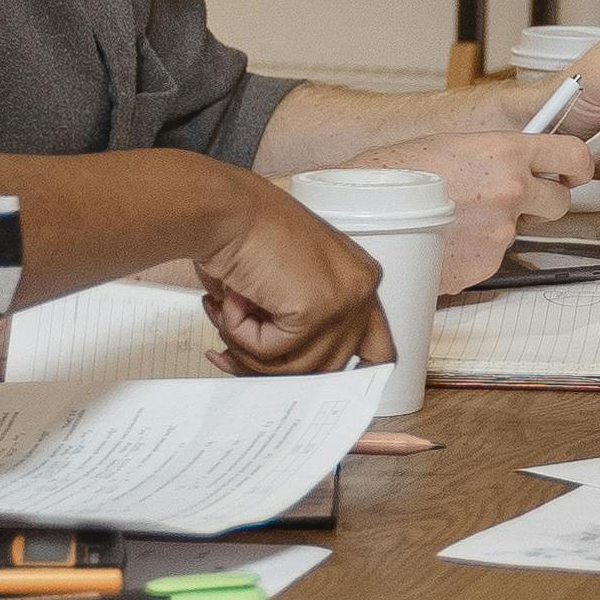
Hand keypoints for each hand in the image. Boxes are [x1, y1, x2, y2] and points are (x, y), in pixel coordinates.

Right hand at [191, 169, 392, 374]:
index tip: (318, 390)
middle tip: (230, 350)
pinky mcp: (318, 309)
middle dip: (271, 366)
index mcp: (358, 278)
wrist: (224, 209)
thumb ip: (292, 330)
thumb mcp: (280, 288)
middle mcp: (360, 287)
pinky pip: (272, 353)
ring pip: (297, 367)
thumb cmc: (242, 235)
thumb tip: (278, 373)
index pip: (375, 348)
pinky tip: (233, 301)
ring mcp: (344, 298)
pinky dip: (240, 334)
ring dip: (249, 349)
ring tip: (227, 312)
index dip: (346, 375)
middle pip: (328, 367)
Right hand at [361, 129, 597, 287]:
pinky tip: (444, 238)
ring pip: (519, 231)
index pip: (574, 156)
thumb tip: (524, 165)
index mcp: (507, 152)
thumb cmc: (397, 173)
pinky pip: (493, 256)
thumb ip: (499, 155)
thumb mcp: (456, 144)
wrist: (362, 215)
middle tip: (509, 199)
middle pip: (560, 201)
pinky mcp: (484, 266)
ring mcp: (500, 233)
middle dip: (542, 202)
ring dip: (498, 227)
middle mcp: (512, 191)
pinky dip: (475, 250)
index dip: (578, 166)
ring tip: (454, 217)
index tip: (573, 172)